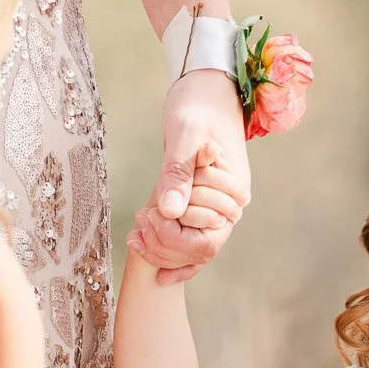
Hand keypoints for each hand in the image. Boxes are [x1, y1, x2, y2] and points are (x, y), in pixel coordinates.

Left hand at [148, 69, 251, 282]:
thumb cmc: (197, 107)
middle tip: (139, 218)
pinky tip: (158, 275)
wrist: (204, 92)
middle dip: (166, 240)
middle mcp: (231, 206)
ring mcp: (219, 209)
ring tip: (135, 236)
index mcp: (234, 190)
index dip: (174, 231)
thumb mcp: (184, 135)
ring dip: (165, 251)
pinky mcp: (204, 208)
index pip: (208, 235)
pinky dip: (177, 262)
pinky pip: (196, 247)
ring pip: (197, 252)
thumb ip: (177, 172)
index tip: (148, 211)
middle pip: (202, 248)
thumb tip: (170, 211)